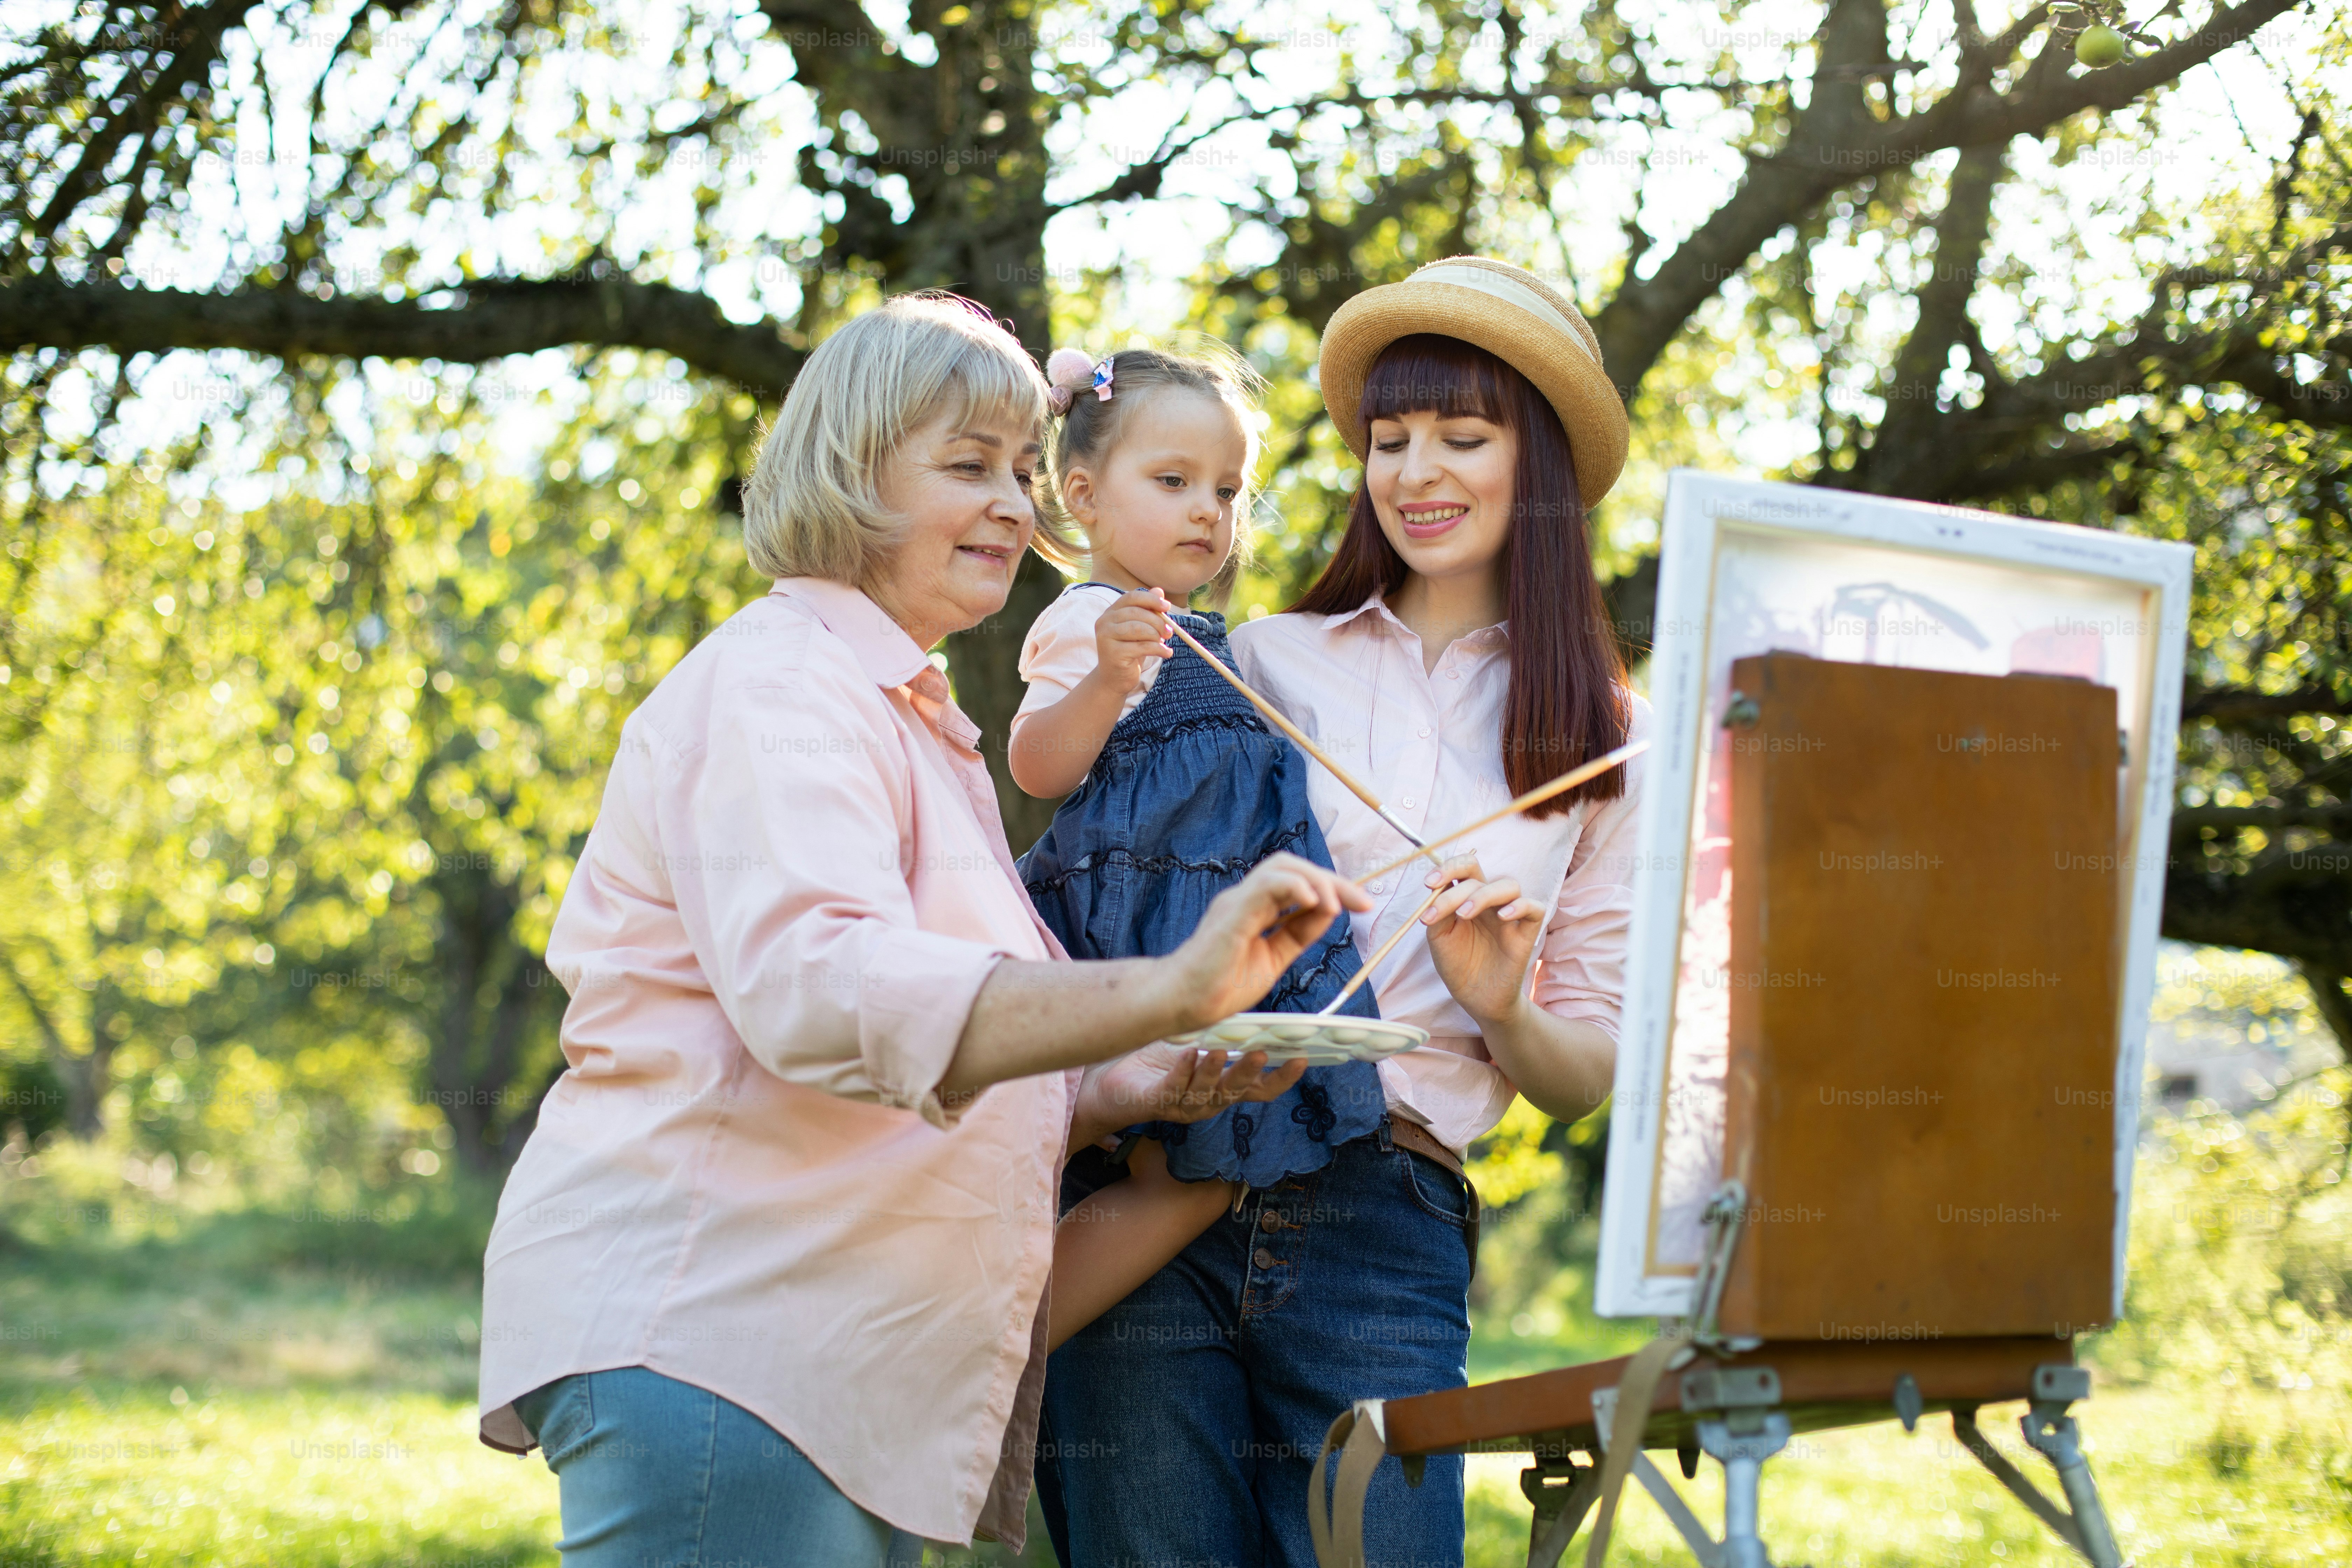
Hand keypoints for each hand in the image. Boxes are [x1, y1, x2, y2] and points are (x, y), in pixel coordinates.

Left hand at [1078, 1042, 1308, 1138]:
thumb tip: (1254, 1013)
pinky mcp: (1158, 1102)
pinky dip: (1182, 1070)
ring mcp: (1184, 1105)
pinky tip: (1187, 1054)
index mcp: (1225, 1089)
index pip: (1261, 1090)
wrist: (1115, 1082)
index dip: (1283, 1078)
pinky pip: (1173, 1088)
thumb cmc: (1161, 1061)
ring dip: (1214, 1071)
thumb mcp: (1201, 1044)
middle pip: (1237, 1091)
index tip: (1301, 1059)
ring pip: (1206, 1092)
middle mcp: (1210, 1101)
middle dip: (1248, 1072)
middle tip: (1260, 1054)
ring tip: (1218, 1051)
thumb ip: (1226, 1037)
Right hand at [1092, 588, 1172, 692]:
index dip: (1151, 600)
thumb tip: (1159, 590)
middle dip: (1158, 621)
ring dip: (1157, 635)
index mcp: (1111, 612)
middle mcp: (1104, 622)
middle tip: (1169, 632)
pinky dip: (1158, 649)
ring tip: (1163, 642)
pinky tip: (1166, 653)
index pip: (1132, 597)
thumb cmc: (1129, 650)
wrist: (1115, 678)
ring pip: (1139, 629)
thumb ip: (1148, 609)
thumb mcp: (1140, 628)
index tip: (1167, 607)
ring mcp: (1106, 637)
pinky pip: (1142, 647)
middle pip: (1137, 613)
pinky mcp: (1113, 653)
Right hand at [1154, 853, 1372, 1030]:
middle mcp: (1246, 899)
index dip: (1333, 888)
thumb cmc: (1219, 985)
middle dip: (1331, 879)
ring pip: (1280, 867)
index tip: (1362, 903)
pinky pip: (1265, 886)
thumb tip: (1329, 910)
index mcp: (1256, 909)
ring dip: (1316, 880)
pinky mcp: (1232, 914)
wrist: (1182, 1004)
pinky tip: (1313, 901)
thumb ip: (1298, 933)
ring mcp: (1237, 903)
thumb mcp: (1274, 958)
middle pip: (1292, 866)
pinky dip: (1294, 887)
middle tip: (1360, 901)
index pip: (1299, 883)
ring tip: (1336, 904)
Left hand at [1417, 851, 1544, 1028]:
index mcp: (1466, 898)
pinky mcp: (1527, 932)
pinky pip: (1534, 908)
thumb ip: (1438, 911)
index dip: (1447, 868)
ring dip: (1483, 894)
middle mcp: (1489, 902)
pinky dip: (1520, 906)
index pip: (1463, 869)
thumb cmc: (1458, 965)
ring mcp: (1509, 915)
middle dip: (1456, 883)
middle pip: (1480, 873)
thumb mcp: (1440, 937)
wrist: (1476, 998)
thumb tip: (1435, 889)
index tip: (1428, 883)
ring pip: (1509, 885)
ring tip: (1463, 915)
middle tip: (1438, 904)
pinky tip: (1502, 916)